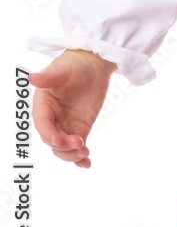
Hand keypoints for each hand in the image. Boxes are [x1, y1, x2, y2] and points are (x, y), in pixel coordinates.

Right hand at [29, 50, 116, 168]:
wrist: (94, 64)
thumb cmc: (74, 64)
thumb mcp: (62, 69)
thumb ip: (49, 77)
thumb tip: (33, 77)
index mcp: (43, 105)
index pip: (42, 125)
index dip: (49, 134)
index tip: (60, 139)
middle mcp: (52, 118)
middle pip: (52, 140)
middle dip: (63, 146)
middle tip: (80, 143)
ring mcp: (65, 125)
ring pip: (62, 148)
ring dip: (71, 155)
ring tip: (85, 153)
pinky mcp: (79, 128)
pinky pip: (76, 147)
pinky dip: (80, 157)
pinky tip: (86, 163)